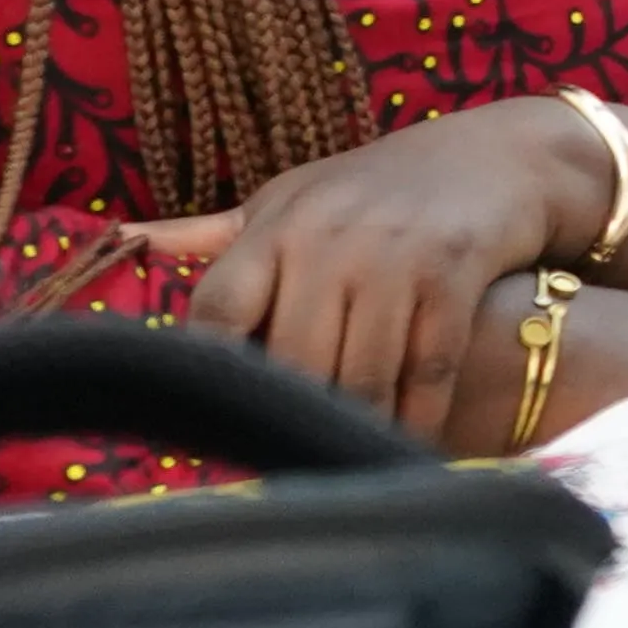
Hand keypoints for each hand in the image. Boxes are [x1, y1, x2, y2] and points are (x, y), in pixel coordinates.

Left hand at [134, 97, 613, 437]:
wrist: (500, 157)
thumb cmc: (377, 186)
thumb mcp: (294, 197)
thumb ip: (218, 235)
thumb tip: (127, 240)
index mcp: (277, 226)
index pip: (218, 311)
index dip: (209, 374)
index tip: (209, 425)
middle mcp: (328, 239)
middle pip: (292, 362)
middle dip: (294, 420)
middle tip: (288, 468)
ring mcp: (393, 257)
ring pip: (360, 378)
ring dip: (355, 432)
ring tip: (345, 470)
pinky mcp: (452, 277)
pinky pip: (425, 374)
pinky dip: (415, 421)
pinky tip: (408, 447)